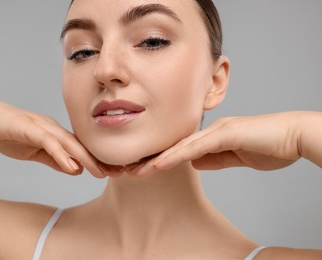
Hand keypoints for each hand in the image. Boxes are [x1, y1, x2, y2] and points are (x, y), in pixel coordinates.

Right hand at [0, 98, 107, 177]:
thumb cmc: (10, 134)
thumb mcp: (36, 152)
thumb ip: (55, 160)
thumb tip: (77, 170)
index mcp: (56, 134)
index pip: (81, 149)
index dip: (97, 160)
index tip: (114, 173)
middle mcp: (53, 128)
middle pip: (81, 145)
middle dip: (100, 159)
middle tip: (118, 172)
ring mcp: (42, 126)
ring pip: (69, 143)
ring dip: (86, 158)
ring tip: (101, 172)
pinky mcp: (29, 128)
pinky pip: (49, 142)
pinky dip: (61, 154)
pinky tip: (72, 166)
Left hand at [134, 112, 305, 176]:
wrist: (294, 136)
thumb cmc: (270, 145)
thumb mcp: (236, 157)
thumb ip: (215, 159)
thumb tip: (194, 163)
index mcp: (213, 135)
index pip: (182, 149)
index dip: (163, 159)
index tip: (145, 169)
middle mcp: (211, 130)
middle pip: (176, 146)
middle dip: (153, 159)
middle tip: (131, 169)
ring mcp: (217, 130)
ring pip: (181, 146)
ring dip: (158, 159)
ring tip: (138, 169)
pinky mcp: (226, 134)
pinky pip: (196, 147)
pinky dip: (177, 155)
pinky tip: (161, 163)